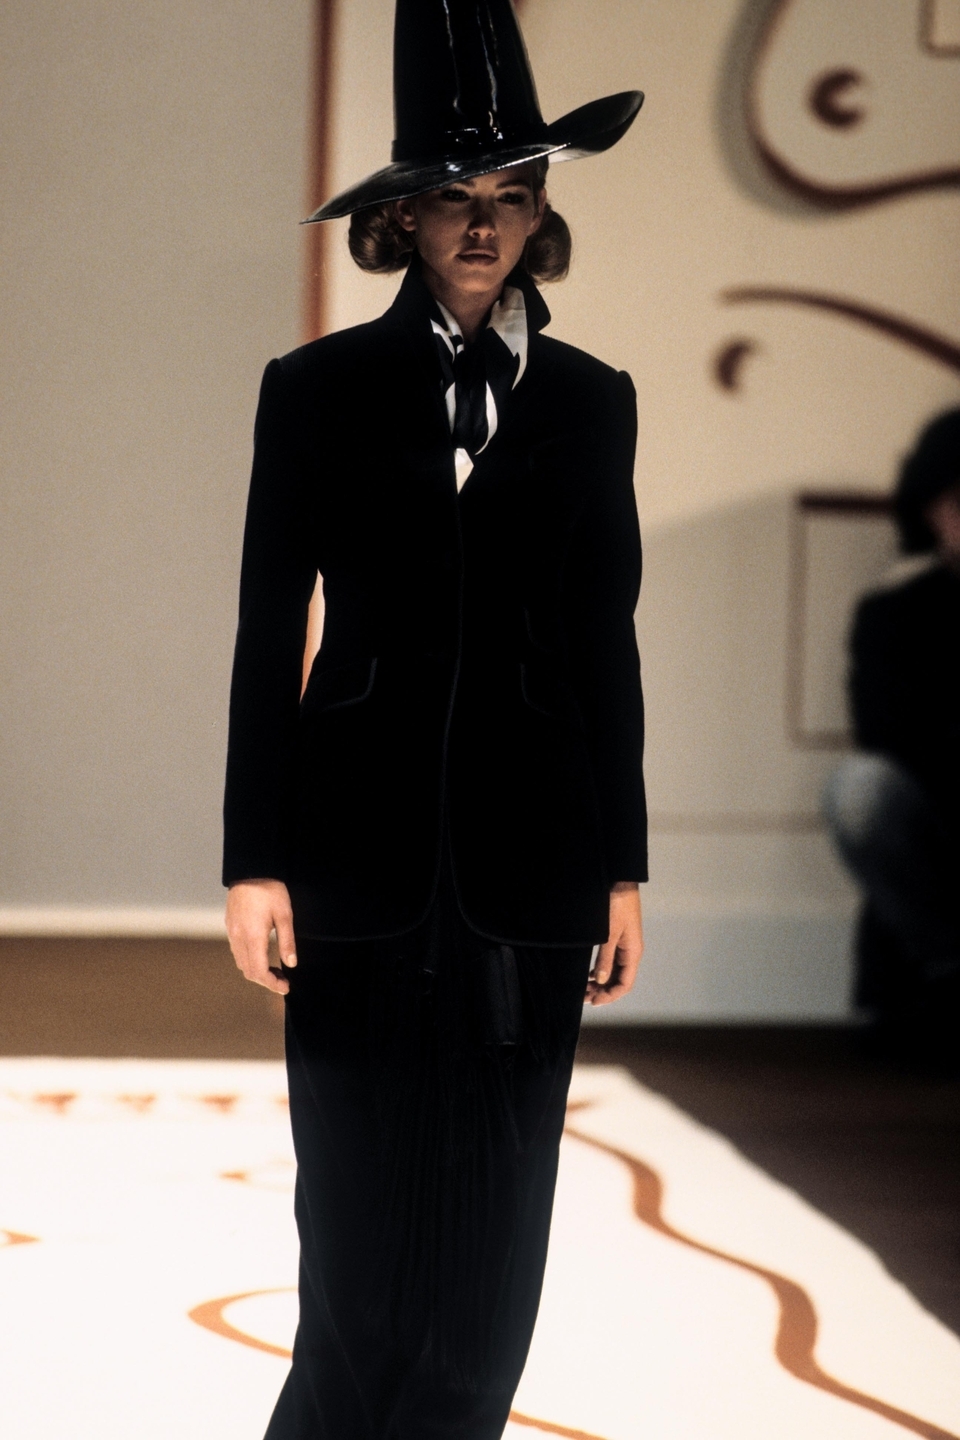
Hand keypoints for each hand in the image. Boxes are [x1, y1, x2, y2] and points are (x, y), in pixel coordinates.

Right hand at [226, 880, 296, 995]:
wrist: (250, 870)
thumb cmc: (270, 890)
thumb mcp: (285, 915)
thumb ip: (287, 941)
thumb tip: (291, 964)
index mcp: (253, 937)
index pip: (258, 972)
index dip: (271, 984)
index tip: (285, 987)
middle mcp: (238, 938)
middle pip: (248, 971)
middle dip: (265, 980)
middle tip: (283, 980)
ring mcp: (232, 932)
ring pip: (241, 962)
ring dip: (257, 971)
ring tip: (275, 969)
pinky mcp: (230, 926)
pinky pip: (237, 951)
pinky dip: (249, 960)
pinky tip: (262, 954)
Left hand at [585, 882, 642, 1005]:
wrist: (620, 882)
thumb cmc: (617, 905)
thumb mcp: (609, 934)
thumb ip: (605, 958)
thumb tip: (601, 980)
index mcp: (633, 953)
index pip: (624, 984)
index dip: (610, 996)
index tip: (594, 1002)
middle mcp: (630, 952)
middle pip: (619, 980)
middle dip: (603, 991)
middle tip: (584, 998)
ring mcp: (624, 946)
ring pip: (613, 972)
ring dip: (601, 982)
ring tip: (584, 989)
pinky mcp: (616, 939)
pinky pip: (610, 961)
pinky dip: (600, 970)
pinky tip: (589, 975)